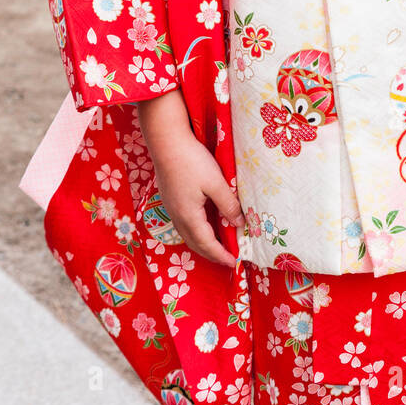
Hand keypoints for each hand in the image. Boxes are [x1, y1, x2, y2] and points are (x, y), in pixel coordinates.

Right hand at [138, 93, 243, 266]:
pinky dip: (196, 232)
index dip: (221, 255)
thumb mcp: (216, 182)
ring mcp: (171, 208)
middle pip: (195, 244)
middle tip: (227, 259)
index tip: (235, 262)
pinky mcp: (170, 199)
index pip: (208, 244)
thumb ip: (228, 204)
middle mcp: (178, 216)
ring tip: (218, 246)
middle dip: (211, 254)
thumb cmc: (192, 161)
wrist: (166, 142)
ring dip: (203, 244)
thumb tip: (239, 224)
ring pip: (188, 234)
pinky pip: (184, 224)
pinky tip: (204, 225)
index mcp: (189, 216)